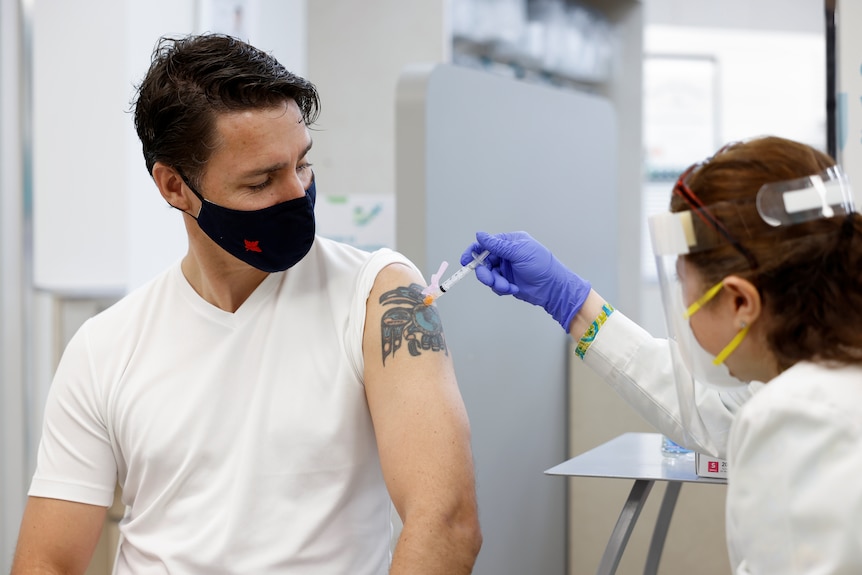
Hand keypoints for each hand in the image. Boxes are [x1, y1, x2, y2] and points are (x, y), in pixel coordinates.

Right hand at [461, 231, 590, 332]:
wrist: (553, 288)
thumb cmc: (542, 266)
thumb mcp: (519, 252)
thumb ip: (497, 245)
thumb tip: (480, 235)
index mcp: (510, 242)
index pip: (486, 244)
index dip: (474, 252)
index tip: (466, 261)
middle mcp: (506, 254)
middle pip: (484, 261)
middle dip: (485, 272)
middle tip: (489, 279)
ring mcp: (506, 268)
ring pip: (489, 275)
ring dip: (495, 282)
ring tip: (506, 286)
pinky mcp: (507, 281)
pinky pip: (495, 285)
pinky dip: (502, 288)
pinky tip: (513, 288)